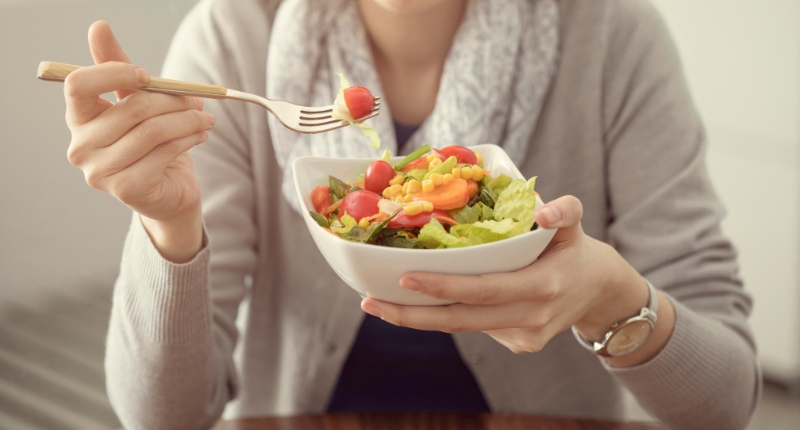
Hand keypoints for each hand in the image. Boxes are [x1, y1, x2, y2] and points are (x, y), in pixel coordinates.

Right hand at [64, 21, 212, 261]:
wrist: (168, 192)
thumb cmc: (151, 143)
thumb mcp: (136, 102)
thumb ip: (118, 68)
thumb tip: (98, 27)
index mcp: (78, 119)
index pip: (78, 85)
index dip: (113, 73)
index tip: (145, 74)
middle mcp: (81, 147)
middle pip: (130, 108)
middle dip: (171, 100)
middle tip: (197, 100)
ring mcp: (101, 172)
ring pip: (151, 131)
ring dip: (186, 120)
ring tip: (205, 118)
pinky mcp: (126, 189)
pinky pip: (164, 152)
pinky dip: (188, 139)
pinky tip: (200, 135)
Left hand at [361, 195, 668, 363]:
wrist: (599, 293)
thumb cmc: (574, 251)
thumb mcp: (576, 225)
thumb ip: (565, 211)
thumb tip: (545, 211)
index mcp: (541, 287)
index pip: (483, 290)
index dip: (443, 287)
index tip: (405, 279)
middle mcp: (529, 317)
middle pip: (461, 320)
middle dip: (412, 315)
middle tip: (371, 301)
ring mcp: (523, 336)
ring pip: (462, 327)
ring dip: (420, 317)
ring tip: (380, 302)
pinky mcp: (517, 344)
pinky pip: (474, 326)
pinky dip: (447, 313)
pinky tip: (424, 301)